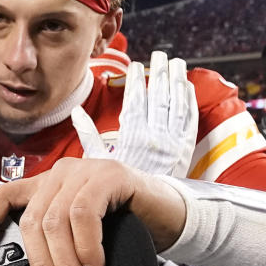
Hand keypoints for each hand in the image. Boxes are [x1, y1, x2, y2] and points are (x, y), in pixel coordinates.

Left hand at [0, 158, 185, 265]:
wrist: (168, 214)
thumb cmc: (121, 229)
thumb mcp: (81, 236)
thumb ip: (57, 243)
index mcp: (46, 186)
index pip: (4, 195)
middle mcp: (60, 174)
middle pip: (33, 222)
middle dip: (44, 265)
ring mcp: (84, 171)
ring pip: (57, 221)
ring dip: (67, 264)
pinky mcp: (110, 175)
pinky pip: (85, 214)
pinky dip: (87, 246)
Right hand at [73, 51, 196, 177]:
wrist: (149, 210)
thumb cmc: (119, 187)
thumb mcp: (98, 162)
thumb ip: (88, 135)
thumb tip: (76, 112)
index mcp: (132, 137)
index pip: (135, 101)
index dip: (135, 81)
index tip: (134, 65)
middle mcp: (154, 136)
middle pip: (158, 97)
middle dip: (158, 73)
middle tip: (159, 54)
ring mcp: (173, 141)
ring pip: (176, 104)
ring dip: (176, 81)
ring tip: (176, 62)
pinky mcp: (186, 148)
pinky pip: (189, 119)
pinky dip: (189, 101)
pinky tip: (187, 86)